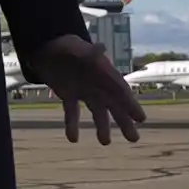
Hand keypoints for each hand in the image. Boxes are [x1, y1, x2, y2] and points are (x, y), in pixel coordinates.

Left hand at [26, 34, 146, 144]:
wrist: (47, 46)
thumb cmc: (66, 46)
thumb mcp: (76, 48)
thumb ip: (88, 52)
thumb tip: (101, 47)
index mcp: (104, 73)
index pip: (121, 91)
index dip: (131, 105)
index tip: (141, 119)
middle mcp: (97, 85)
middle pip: (114, 105)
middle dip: (124, 121)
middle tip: (134, 139)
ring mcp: (84, 91)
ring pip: (97, 112)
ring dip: (102, 126)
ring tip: (106, 142)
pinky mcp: (68, 95)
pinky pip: (72, 113)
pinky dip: (72, 125)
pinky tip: (73, 138)